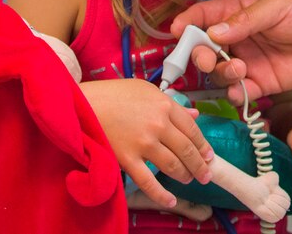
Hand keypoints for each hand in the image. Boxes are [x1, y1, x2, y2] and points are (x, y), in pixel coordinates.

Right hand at [81, 78, 214, 208]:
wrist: (82, 104)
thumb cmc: (114, 94)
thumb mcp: (147, 90)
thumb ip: (172, 104)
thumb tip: (194, 114)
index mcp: (165, 105)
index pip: (193, 129)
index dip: (203, 145)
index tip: (209, 156)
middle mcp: (159, 124)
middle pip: (186, 149)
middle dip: (199, 165)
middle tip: (206, 175)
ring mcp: (143, 143)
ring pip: (172, 164)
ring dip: (184, 175)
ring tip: (189, 180)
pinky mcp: (127, 158)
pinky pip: (148, 181)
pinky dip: (161, 193)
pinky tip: (171, 200)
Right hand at [171, 0, 291, 102]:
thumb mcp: (278, 5)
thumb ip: (246, 19)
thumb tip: (213, 32)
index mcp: (238, 11)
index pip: (204, 15)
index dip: (188, 22)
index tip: (177, 32)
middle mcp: (238, 38)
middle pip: (205, 49)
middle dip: (200, 55)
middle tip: (209, 58)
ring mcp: (248, 61)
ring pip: (219, 73)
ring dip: (221, 74)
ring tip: (239, 69)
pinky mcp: (262, 82)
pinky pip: (239, 92)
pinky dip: (236, 94)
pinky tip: (243, 90)